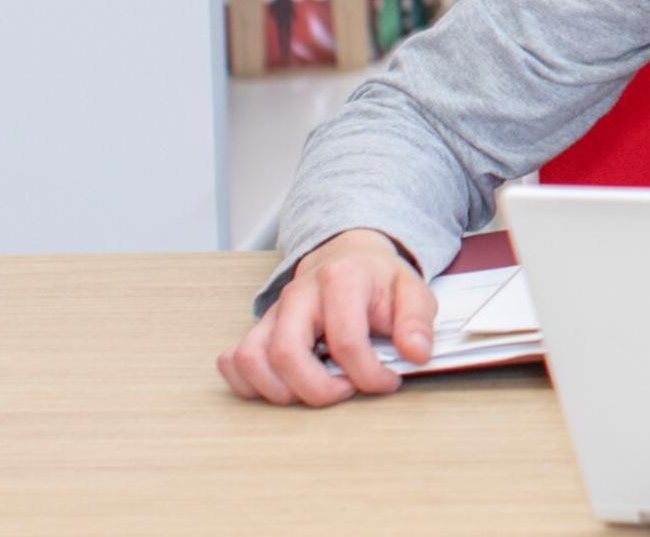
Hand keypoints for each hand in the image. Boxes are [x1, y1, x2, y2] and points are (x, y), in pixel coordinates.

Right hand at [217, 228, 432, 406]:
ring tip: (315, 390)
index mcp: (341, 280)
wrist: (349, 257)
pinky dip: (249, 383)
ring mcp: (273, 312)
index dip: (368, 374)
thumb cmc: (379, 281)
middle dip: (317, 390)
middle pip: (286, 353)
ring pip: (250, 359)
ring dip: (281, 390)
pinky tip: (284, 386)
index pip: (345, 341)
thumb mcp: (413, 292)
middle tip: (346, 390)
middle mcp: (298, 295)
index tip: (387, 381)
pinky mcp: (258, 328)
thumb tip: (416, 353)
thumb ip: (417, 322)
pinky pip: (232, 360)